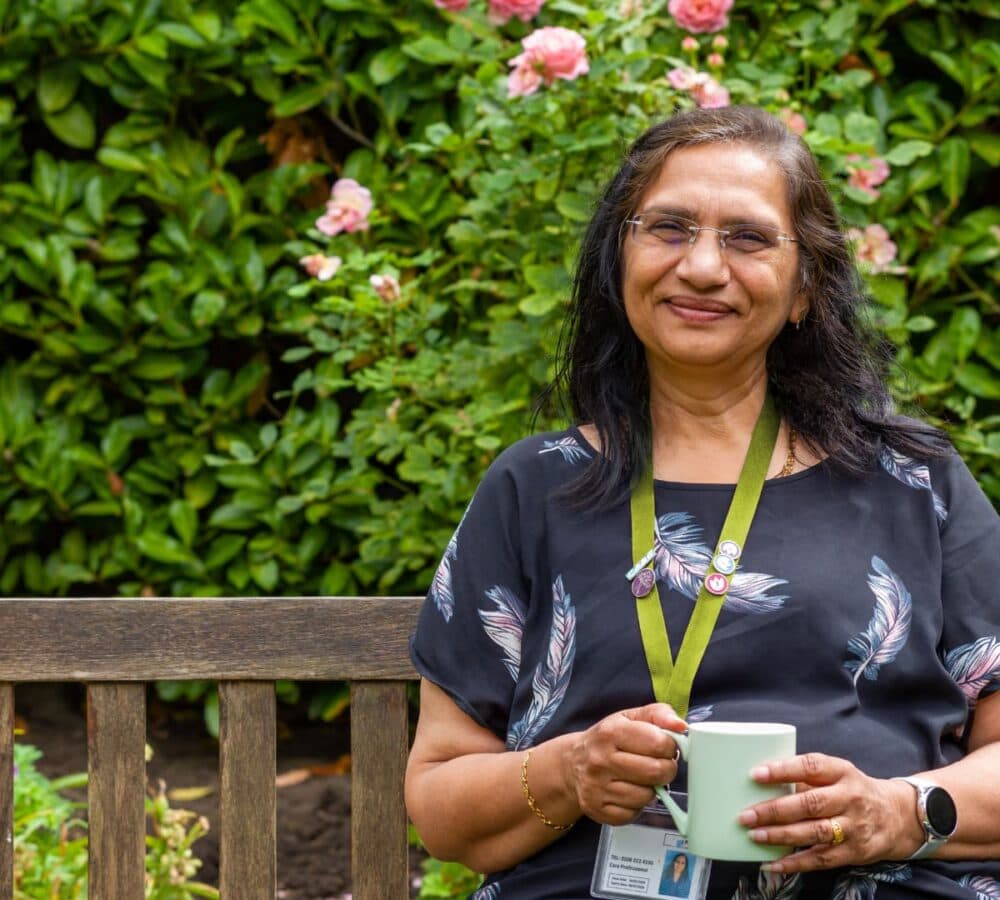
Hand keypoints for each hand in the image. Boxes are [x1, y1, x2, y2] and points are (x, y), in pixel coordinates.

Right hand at [564, 703, 684, 825]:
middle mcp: (601, 760)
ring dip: (651, 789)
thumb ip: (659, 714)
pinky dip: (636, 805)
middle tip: (659, 764)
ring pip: (647, 796)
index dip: (670, 746)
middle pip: (656, 772)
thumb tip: (680, 726)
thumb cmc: (608, 739)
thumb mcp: (629, 717)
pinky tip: (629, 791)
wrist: (573, 763)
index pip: (658, 743)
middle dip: (665, 769)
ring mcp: (597, 787)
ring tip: (641, 778)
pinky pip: (633, 814)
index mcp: (611, 732)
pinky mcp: (597, 810)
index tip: (664, 746)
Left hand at [736, 753, 924, 873]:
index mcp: (842, 772)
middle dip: (775, 810)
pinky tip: (772, 863)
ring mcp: (854, 828)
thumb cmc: (853, 790)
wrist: (898, 816)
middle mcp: (850, 799)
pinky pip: (821, 859)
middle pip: (810, 803)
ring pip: (814, 833)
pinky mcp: (854, 852)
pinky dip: (795, 863)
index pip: (811, 767)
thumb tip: (764, 781)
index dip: (783, 770)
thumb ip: (807, 777)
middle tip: (746, 815)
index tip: (756, 774)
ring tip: (754, 835)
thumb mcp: (837, 774)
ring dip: (781, 836)